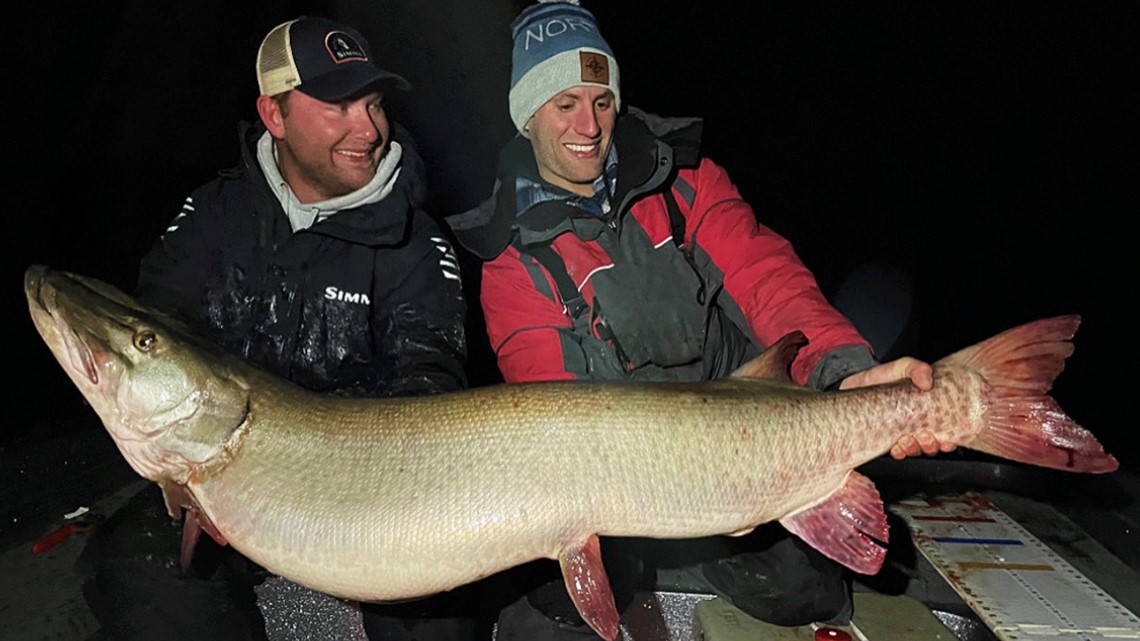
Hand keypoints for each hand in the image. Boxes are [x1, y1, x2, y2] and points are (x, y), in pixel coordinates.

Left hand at [839, 357, 955, 458]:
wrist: (854, 387)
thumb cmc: (880, 378)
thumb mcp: (900, 367)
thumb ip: (915, 368)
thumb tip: (926, 381)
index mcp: (926, 410)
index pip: (945, 429)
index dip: (948, 438)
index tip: (946, 438)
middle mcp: (916, 424)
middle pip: (932, 443)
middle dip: (931, 443)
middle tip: (924, 435)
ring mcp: (901, 433)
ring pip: (915, 449)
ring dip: (914, 448)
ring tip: (907, 438)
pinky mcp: (885, 440)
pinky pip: (897, 453)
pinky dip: (899, 452)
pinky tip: (896, 446)